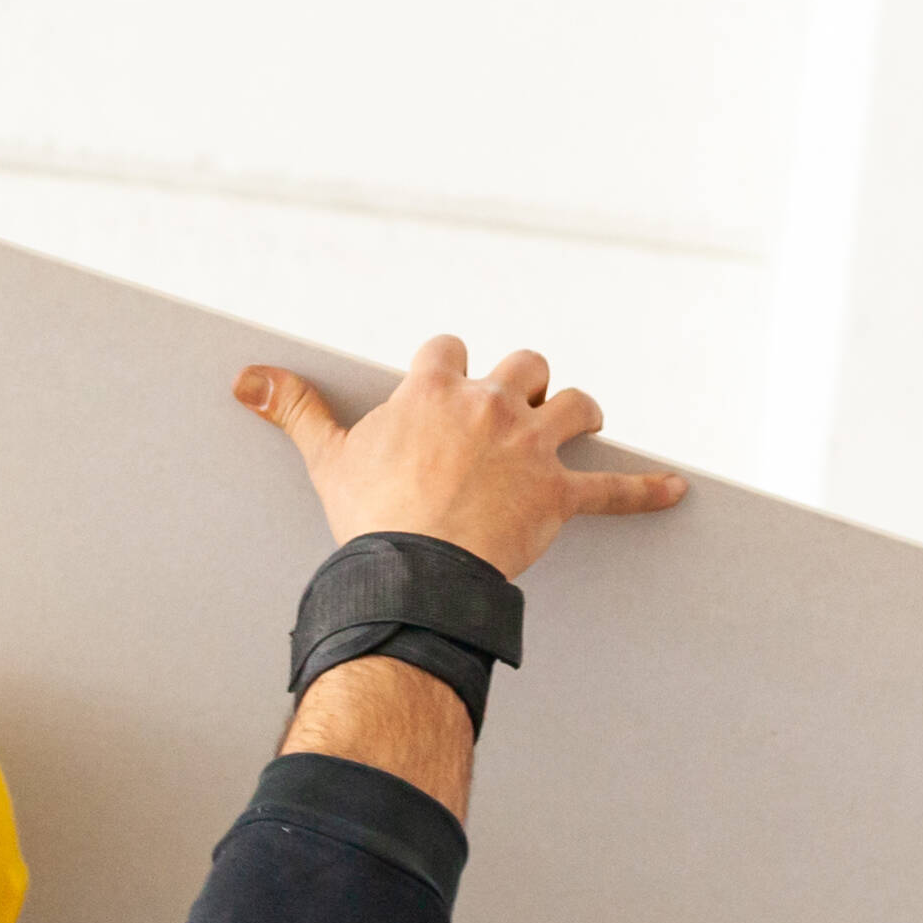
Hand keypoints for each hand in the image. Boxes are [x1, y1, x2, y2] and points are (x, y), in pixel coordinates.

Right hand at [234, 335, 686, 577]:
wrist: (413, 571)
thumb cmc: (370, 516)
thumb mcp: (327, 458)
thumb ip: (294, 409)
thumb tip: (246, 378)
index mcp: (435, 391)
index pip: (449, 351)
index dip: (449, 367)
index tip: (445, 386)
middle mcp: (490, 406)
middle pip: (523, 367)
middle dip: (521, 383)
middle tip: (511, 411)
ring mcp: (531, 447)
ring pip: (573, 406)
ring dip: (577, 412)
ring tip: (577, 422)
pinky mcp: (561, 494)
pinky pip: (613, 489)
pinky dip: (646, 490)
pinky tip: (677, 491)